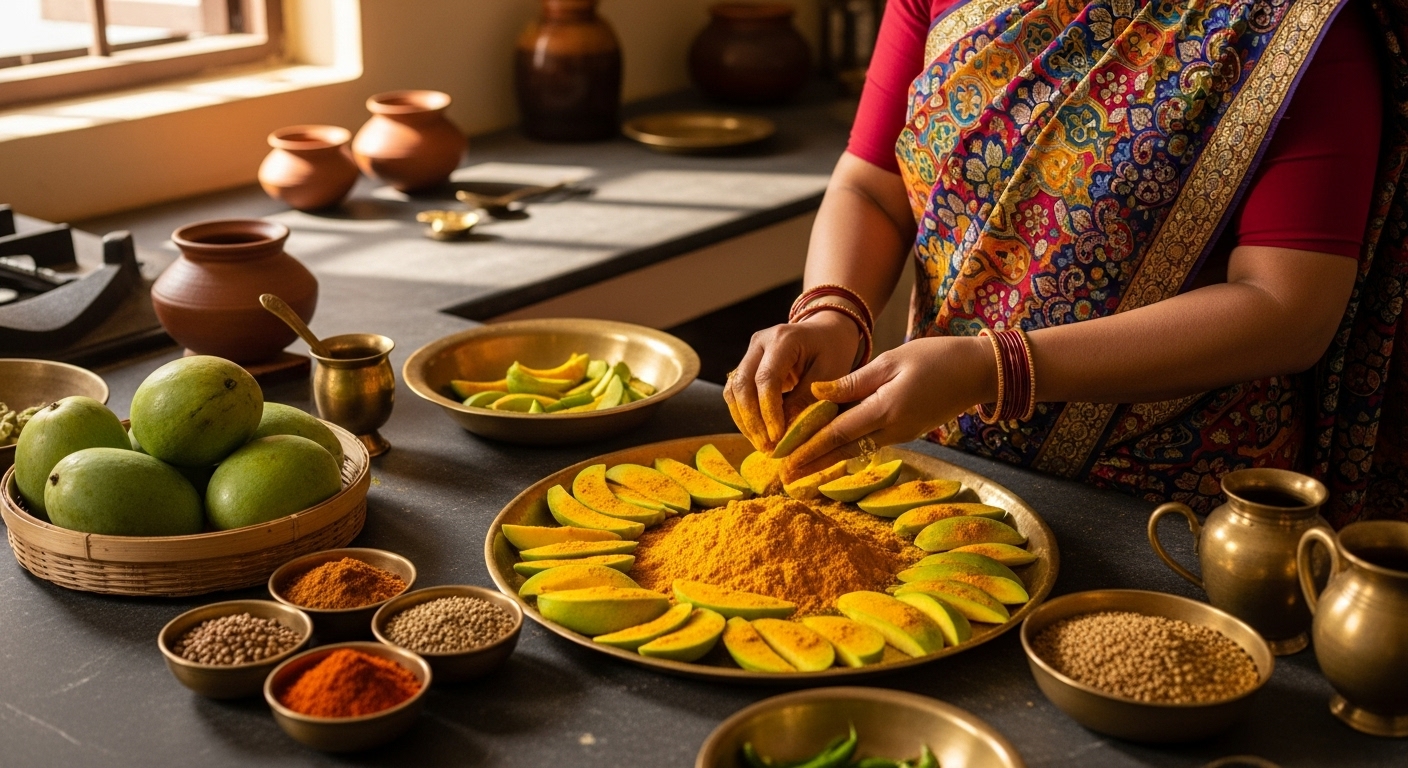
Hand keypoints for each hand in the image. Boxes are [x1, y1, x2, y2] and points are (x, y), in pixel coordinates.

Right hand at [724, 311, 860, 451]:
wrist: (826, 332)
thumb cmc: (833, 352)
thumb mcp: (830, 375)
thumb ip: (807, 400)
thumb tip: (786, 434)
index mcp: (783, 339)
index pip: (766, 379)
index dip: (768, 411)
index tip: (777, 437)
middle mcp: (760, 342)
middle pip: (742, 384)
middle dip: (752, 420)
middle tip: (766, 447)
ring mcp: (750, 352)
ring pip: (733, 390)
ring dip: (744, 420)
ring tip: (761, 444)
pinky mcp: (747, 365)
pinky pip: (736, 393)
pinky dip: (744, 415)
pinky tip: (758, 433)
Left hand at [781, 335, 996, 481]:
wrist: (977, 373)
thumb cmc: (935, 358)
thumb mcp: (891, 361)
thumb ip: (854, 381)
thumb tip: (817, 393)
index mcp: (886, 408)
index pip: (838, 432)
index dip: (808, 445)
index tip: (784, 456)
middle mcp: (892, 429)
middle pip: (843, 449)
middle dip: (812, 463)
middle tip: (784, 475)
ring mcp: (901, 434)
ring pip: (855, 448)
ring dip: (827, 459)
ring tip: (799, 468)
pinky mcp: (906, 433)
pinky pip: (869, 443)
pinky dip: (846, 448)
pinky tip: (829, 452)